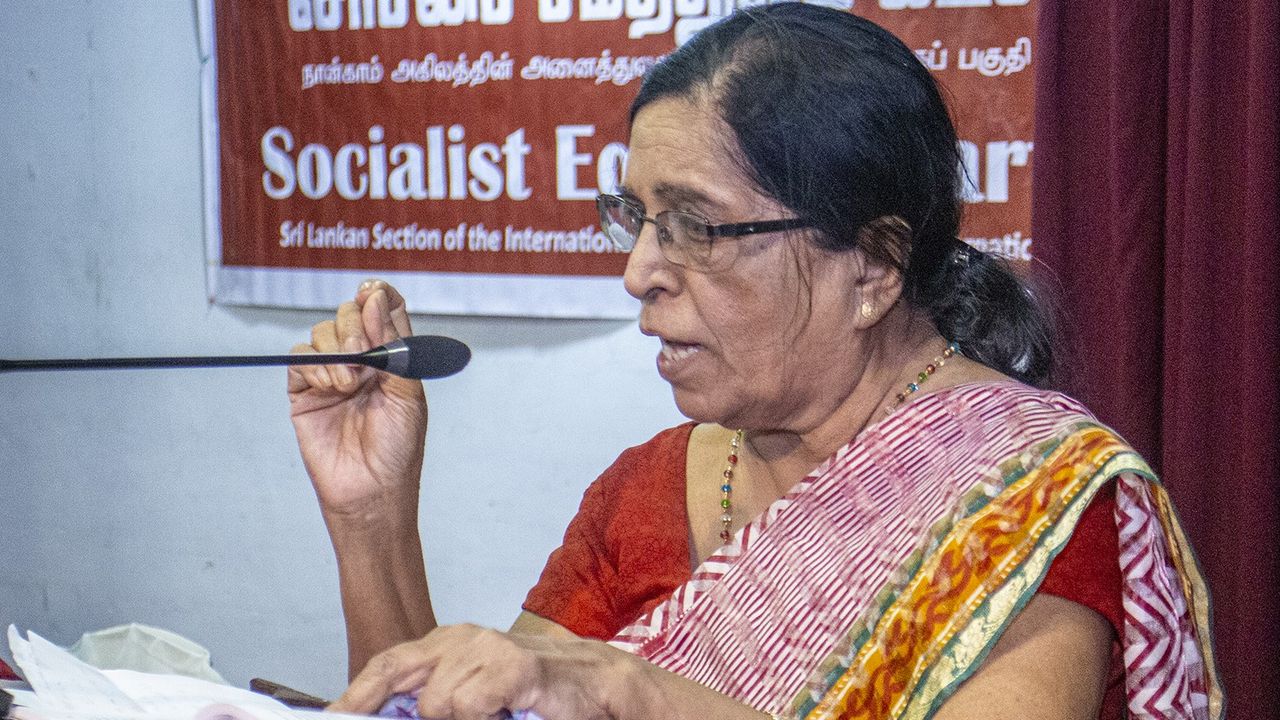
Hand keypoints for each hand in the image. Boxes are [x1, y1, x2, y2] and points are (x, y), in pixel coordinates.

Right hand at [289, 280, 427, 517]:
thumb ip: (394, 345)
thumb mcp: (408, 392)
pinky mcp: (304, 392)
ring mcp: (332, 374)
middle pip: (349, 314)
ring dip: (336, 350)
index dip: (378, 296)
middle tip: (363, 357)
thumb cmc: (398, 448)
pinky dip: (314, 364)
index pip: (384, 310)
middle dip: (355, 328)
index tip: (373, 293)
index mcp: (393, 357)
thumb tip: (375, 301)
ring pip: (322, 332)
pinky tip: (331, 386)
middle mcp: (362, 361)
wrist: (372, 490)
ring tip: (350, 383)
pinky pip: (300, 359)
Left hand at [330, 625, 622, 719]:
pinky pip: (467, 706)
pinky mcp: (513, 665)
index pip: (386, 665)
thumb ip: (433, 704)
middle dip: (367, 703)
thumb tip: (388, 716)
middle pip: (394, 670)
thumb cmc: (532, 695)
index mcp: (447, 644)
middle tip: (347, 717)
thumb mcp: (472, 697)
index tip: (331, 716)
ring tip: (491, 715)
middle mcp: (461, 638)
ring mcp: (487, 647)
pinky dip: (478, 719)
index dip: (355, 694)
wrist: (594, 686)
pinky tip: (504, 713)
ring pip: (434, 702)